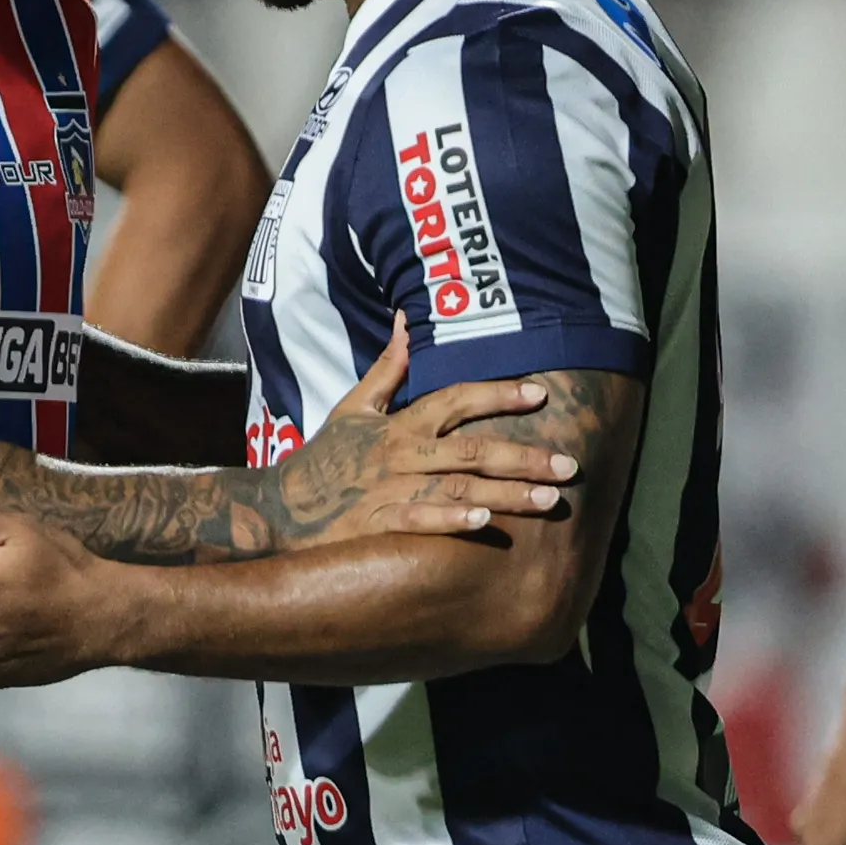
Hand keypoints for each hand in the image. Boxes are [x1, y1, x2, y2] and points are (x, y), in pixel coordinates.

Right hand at [296, 319, 579, 541]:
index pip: (456, 399)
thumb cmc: (322, 460)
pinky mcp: (376, 525)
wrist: (275, 507)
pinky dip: (450, 522)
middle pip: (471, 449)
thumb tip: (407, 319)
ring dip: (506, 493)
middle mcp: (400, 453)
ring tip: (549, 499)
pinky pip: (418, 521)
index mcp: (399, 424)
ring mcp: (389, 489)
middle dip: (524, 456)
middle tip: (570, 464)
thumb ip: (388, 367)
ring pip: (457, 488)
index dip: (499, 394)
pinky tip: (483, 524)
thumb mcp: (353, 407)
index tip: (540, 394)